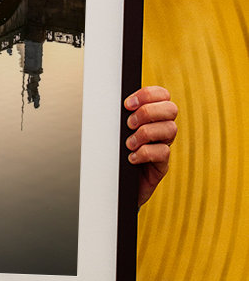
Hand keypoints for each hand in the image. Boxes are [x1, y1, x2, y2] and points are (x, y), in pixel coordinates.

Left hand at [124, 86, 177, 206]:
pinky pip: (163, 152)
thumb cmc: (114, 154)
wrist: (115, 186)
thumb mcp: (116, 132)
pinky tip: (131, 158)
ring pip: (170, 129)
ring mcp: (163, 146)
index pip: (162, 95)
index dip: (148, 94)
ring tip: (129, 143)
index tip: (127, 104)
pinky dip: (145, 153)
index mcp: (152, 116)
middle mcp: (161, 129)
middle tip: (129, 124)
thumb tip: (108, 100)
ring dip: (145, 133)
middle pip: (171, 109)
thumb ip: (120, 116)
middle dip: (147, 112)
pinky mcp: (162, 165)